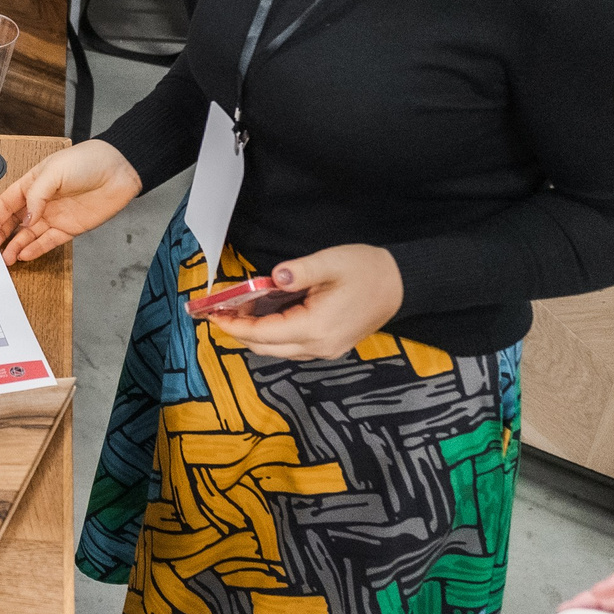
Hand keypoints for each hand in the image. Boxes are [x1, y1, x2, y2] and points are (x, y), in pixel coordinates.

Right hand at [0, 140, 142, 263]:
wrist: (118, 170)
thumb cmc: (87, 161)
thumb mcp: (53, 171)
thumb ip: (36, 196)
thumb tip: (26, 220)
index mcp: (32, 184)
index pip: (6, 204)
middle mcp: (41, 202)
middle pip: (14, 222)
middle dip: (1, 236)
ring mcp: (54, 216)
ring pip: (29, 236)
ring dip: (16, 246)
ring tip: (5, 259)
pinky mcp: (69, 228)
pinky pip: (48, 242)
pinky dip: (36, 249)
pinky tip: (25, 255)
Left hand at [208, 244, 402, 360]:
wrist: (400, 285)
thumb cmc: (367, 270)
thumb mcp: (331, 262)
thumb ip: (299, 271)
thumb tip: (273, 277)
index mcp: (316, 327)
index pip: (263, 334)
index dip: (235, 326)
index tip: (212, 315)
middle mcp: (319, 346)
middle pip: (266, 348)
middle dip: (239, 332)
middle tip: (220, 311)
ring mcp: (326, 350)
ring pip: (278, 350)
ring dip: (255, 335)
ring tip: (238, 311)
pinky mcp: (330, 347)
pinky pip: (292, 347)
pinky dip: (272, 335)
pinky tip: (264, 316)